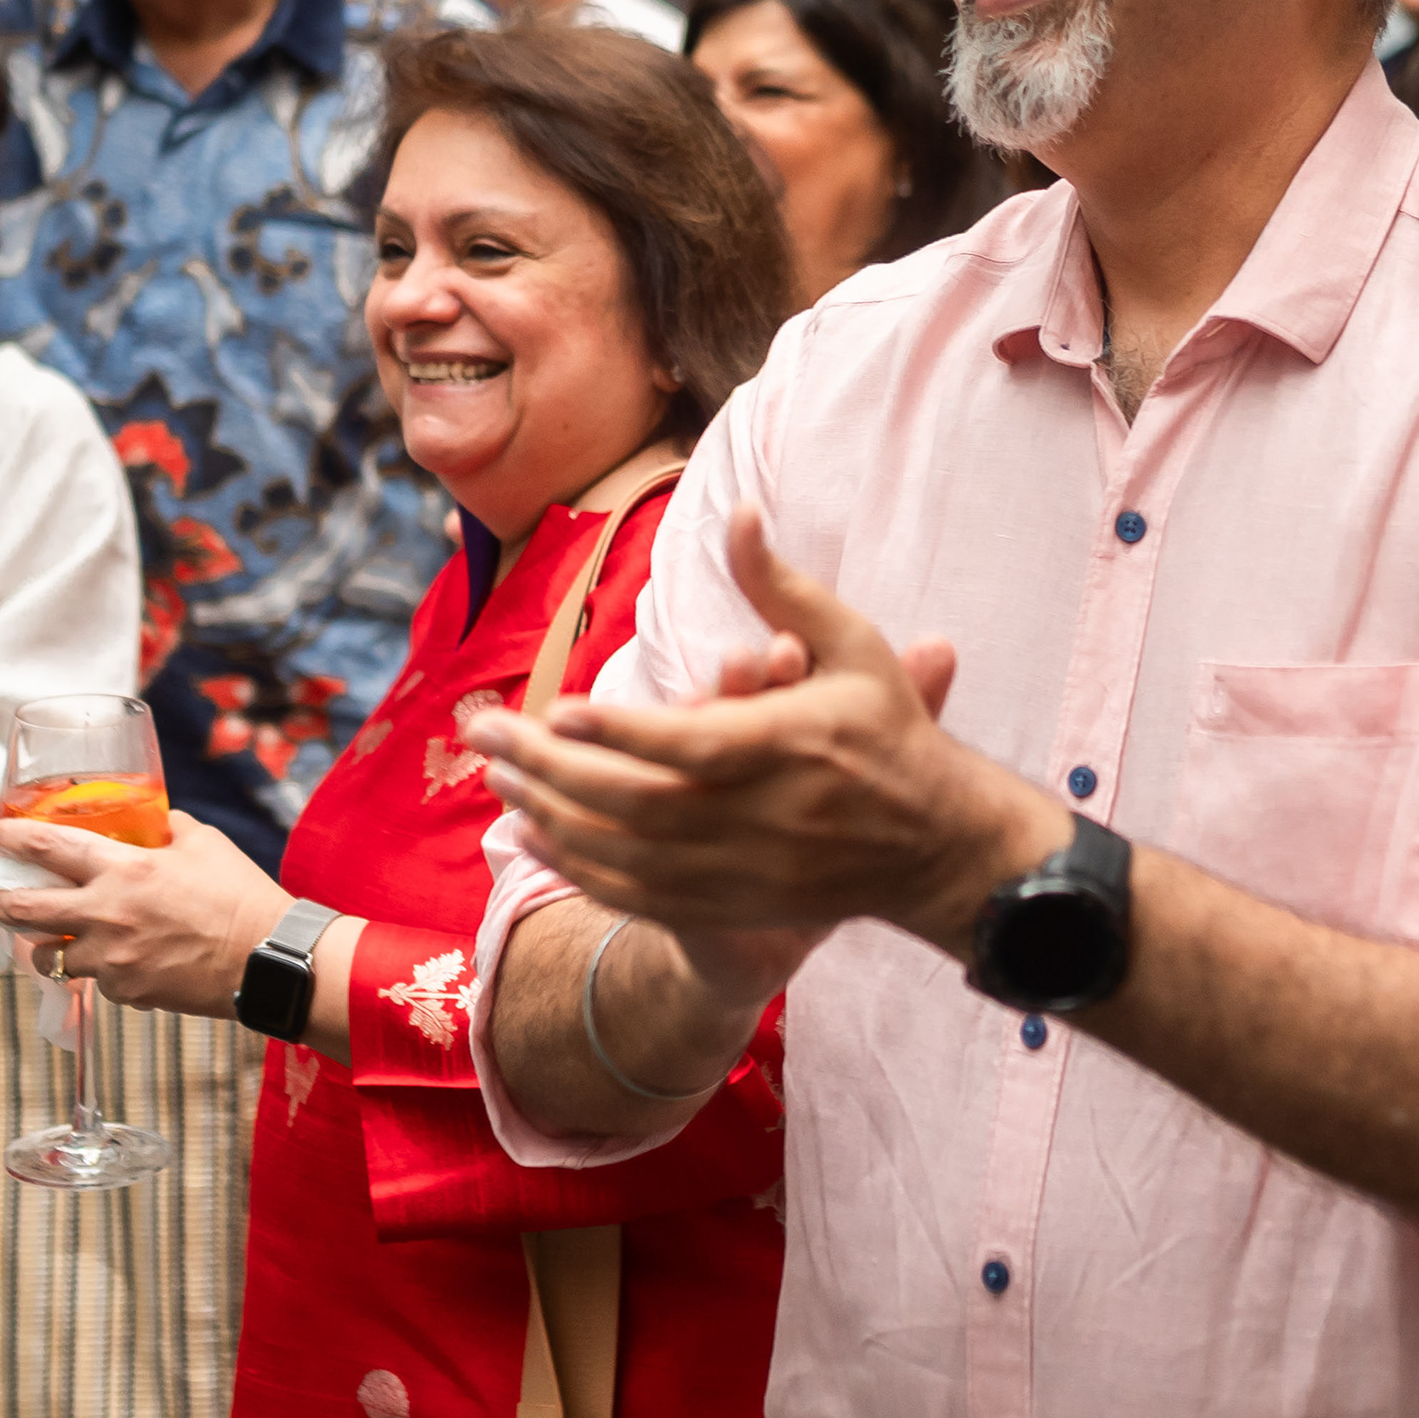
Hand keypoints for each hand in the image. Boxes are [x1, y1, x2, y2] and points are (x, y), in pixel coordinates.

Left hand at [0, 811, 288, 1019]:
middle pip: (23, 910)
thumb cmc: (239, 894)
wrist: (265, 958)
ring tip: (53, 940)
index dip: (12, 839)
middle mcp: (106, 914)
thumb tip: (150, 822)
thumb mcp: (203, 843)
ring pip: (49, 958)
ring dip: (46, 946)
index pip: (48, 847)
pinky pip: (97, 982)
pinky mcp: (126, 993)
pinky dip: (101, 971)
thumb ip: (166, 830)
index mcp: (123, 869)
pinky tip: (122, 962)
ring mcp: (112, 960)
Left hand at [461, 503, 1014, 959]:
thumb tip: (738, 511)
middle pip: (637, 804)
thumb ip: (781, 586)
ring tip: (495, 777)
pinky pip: (640, 897)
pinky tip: (535, 836)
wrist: (934, 846)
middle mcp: (763, 816)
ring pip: (628, 855)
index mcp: (791, 746)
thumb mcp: (854, 646)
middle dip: (551, 771)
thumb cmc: (889, 733)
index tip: (554, 711)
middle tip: (484, 734)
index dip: (619, 733)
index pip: (691, 745)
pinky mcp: (733, 905)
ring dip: (552, 817)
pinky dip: (580, 870)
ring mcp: (744, 871)